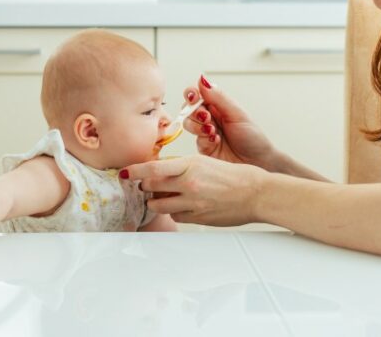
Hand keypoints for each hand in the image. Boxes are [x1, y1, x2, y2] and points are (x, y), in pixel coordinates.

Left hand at [125, 155, 267, 226]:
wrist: (256, 193)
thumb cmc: (235, 175)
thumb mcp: (206, 162)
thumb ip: (184, 167)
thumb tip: (163, 171)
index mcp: (190, 164)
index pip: (152, 168)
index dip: (134, 171)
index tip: (124, 172)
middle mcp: (189, 183)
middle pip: (151, 187)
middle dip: (145, 186)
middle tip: (146, 185)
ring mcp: (192, 203)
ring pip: (159, 205)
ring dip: (156, 201)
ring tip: (162, 197)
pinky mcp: (198, 218)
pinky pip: (176, 217)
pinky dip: (174, 212)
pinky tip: (181, 206)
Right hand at [181, 75, 277, 170]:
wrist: (259, 162)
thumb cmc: (253, 137)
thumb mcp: (237, 114)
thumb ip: (218, 98)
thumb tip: (202, 79)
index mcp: (218, 106)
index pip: (197, 94)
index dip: (191, 93)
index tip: (194, 96)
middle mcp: (209, 118)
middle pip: (188, 109)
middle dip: (194, 111)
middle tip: (206, 117)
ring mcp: (205, 134)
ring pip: (188, 124)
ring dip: (198, 125)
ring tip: (213, 130)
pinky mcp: (204, 149)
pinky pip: (195, 140)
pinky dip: (204, 139)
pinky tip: (216, 141)